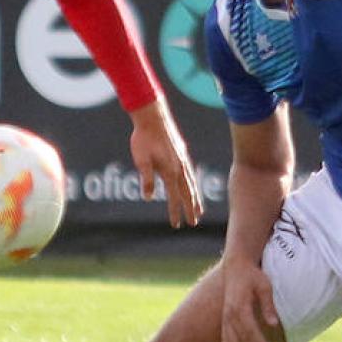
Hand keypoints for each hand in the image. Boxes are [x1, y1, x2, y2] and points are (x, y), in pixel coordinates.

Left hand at [128, 101, 201, 227]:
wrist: (152, 116)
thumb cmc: (144, 138)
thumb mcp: (141, 160)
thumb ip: (146, 179)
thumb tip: (148, 198)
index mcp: (170, 171)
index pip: (174, 197)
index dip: (175, 212)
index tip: (176, 225)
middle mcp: (180, 167)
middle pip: (188, 192)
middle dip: (192, 208)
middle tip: (195, 222)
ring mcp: (182, 159)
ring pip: (192, 183)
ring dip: (195, 197)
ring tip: (199, 209)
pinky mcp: (181, 152)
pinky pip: (190, 173)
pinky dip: (193, 183)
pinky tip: (192, 185)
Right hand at [219, 259, 279, 341]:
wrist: (236, 265)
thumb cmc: (253, 275)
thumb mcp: (265, 286)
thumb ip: (268, 306)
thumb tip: (274, 325)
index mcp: (240, 306)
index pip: (251, 330)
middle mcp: (230, 313)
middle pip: (241, 338)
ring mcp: (225, 316)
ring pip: (230, 340)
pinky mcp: (225, 317)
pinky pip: (225, 336)